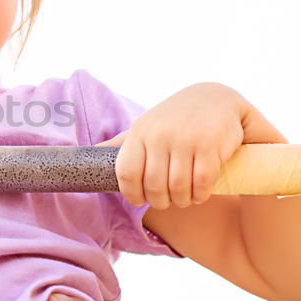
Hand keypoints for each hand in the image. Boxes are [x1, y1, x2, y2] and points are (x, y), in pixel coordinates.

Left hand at [96, 82, 254, 209]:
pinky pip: (201, 183)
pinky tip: (199, 193)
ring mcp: (185, 140)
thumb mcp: (145, 127)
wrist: (215, 98)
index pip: (126, 173)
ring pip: (178, 188)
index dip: (132, 194)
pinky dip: (199, 195)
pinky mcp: (210, 146)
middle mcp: (159, 136)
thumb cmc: (174, 120)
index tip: (140, 200)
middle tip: (168, 201)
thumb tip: (85, 154)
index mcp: (139, 133)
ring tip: (184, 199)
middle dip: (160, 202)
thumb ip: (119, 144)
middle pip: (153, 186)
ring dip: (181, 201)